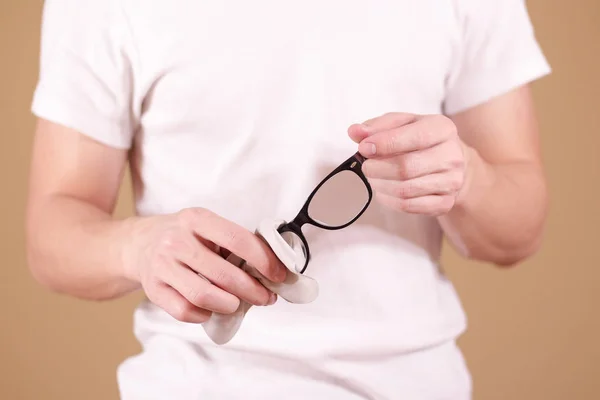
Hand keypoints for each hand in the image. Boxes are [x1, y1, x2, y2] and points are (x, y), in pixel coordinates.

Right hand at [122, 208, 286, 322]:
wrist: (139, 243)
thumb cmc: (185, 236)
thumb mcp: (207, 226)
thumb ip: (235, 243)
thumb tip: (272, 267)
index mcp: (197, 219)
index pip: (237, 240)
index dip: (263, 260)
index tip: (278, 274)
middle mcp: (176, 240)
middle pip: (223, 274)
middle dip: (252, 290)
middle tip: (266, 297)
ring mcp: (162, 266)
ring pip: (203, 295)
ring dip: (230, 305)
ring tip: (239, 304)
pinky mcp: (153, 289)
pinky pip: (184, 311)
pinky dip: (204, 315)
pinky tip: (213, 309)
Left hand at [348, 112, 468, 215]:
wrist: (450, 162)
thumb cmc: (421, 140)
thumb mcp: (403, 124)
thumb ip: (378, 126)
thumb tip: (354, 131)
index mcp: (443, 129)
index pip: (413, 138)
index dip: (383, 144)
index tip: (363, 148)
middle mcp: (452, 156)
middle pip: (406, 168)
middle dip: (377, 168)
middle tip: (366, 166)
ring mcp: (451, 182)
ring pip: (405, 190)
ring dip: (380, 184)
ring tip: (373, 177)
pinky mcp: (445, 203)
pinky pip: (408, 206)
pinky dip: (388, 200)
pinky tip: (384, 190)